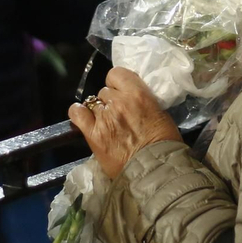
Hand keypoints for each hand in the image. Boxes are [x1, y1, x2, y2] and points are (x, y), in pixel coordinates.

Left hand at [67, 68, 181, 179]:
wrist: (155, 169)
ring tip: (106, 123)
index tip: (122, 92)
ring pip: (93, 102)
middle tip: (118, 114)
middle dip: (110, 100)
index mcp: (137, 94)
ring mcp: (103, 118)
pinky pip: (77, 114)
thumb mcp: (159, 112)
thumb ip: (143, 101)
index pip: (116, 74)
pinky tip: (84, 118)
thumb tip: (133, 101)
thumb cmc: (164, 142)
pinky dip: (79, 114)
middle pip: (105, 91)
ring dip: (99, 111)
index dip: (117, 83)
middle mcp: (118, 102)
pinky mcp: (93, 134)